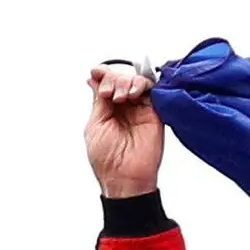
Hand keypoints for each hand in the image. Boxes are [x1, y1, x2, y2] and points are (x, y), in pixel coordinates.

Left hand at [84, 62, 162, 198]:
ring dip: (126, 82)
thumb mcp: (95, 125)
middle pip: (121, 78)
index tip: (96, 71)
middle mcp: (125, 108)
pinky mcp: (154, 113)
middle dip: (113, 79)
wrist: (124, 178)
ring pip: (136, 81)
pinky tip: (133, 94)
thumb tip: (94, 79)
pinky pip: (152, 90)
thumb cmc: (107, 160)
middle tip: (108, 93)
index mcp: (108, 111)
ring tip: (120, 97)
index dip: (103, 74)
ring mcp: (140, 110)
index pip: (107, 84)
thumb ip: (98, 101)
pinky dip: (142, 84)